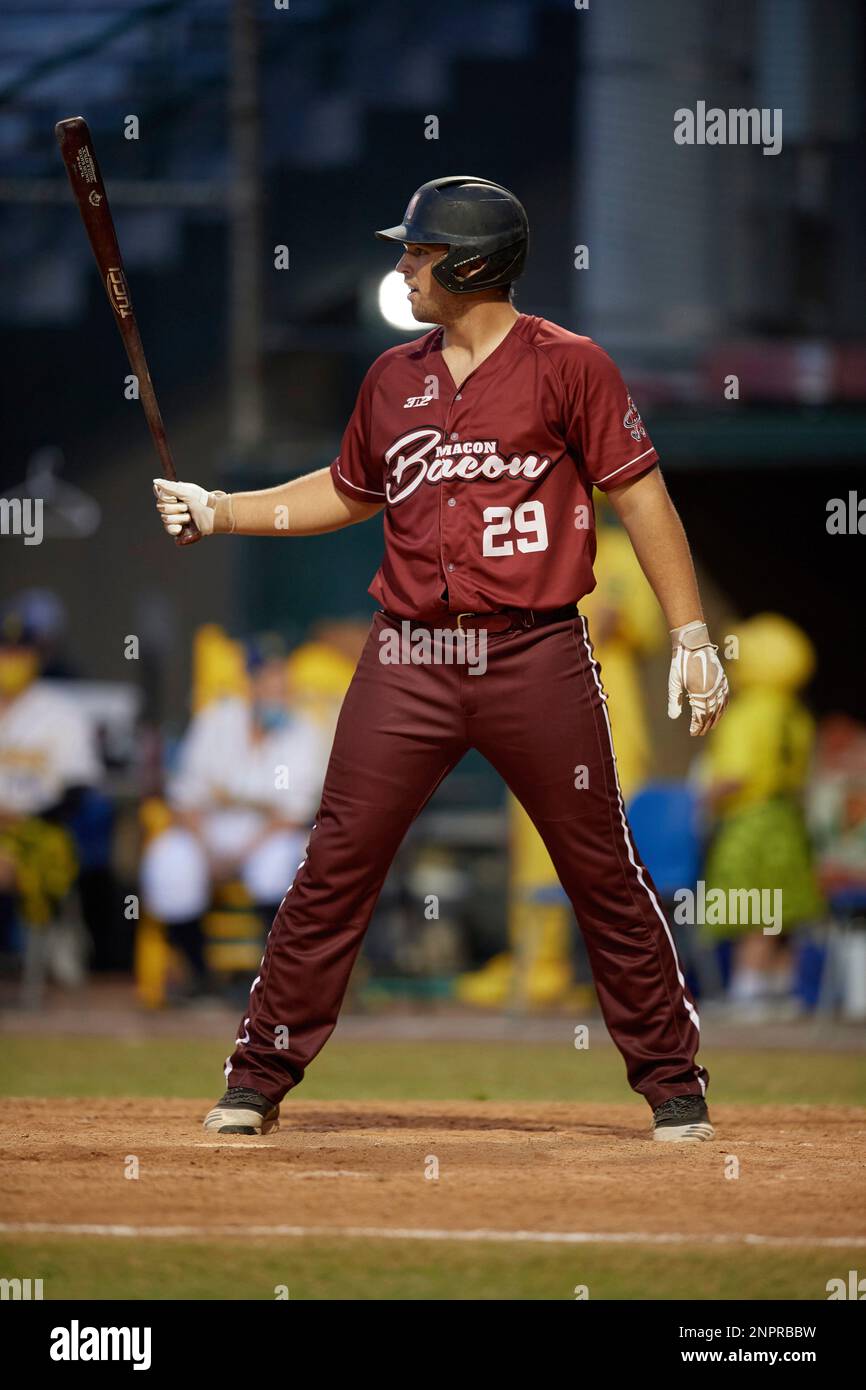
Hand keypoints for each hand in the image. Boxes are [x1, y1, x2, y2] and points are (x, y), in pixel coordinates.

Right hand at [153, 478, 225, 537]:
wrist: (214, 515)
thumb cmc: (202, 501)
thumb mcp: (186, 491)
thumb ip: (170, 487)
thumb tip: (155, 481)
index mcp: (173, 495)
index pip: (159, 495)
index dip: (167, 498)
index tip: (177, 498)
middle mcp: (172, 506)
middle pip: (161, 507)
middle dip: (176, 508)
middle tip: (187, 507)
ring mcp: (174, 518)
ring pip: (165, 518)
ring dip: (180, 518)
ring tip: (190, 517)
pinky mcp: (178, 529)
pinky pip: (169, 529)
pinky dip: (176, 527)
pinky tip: (183, 527)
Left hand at [668, 621, 728, 735]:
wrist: (693, 643)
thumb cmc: (680, 662)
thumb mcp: (673, 681)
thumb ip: (674, 700)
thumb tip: (673, 717)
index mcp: (699, 691)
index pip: (700, 715)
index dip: (697, 725)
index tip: (693, 732)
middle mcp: (711, 689)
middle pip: (710, 713)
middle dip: (705, 724)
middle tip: (699, 732)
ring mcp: (719, 684)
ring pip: (720, 706)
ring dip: (716, 718)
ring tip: (710, 726)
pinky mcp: (723, 678)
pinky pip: (726, 696)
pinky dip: (724, 707)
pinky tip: (720, 712)